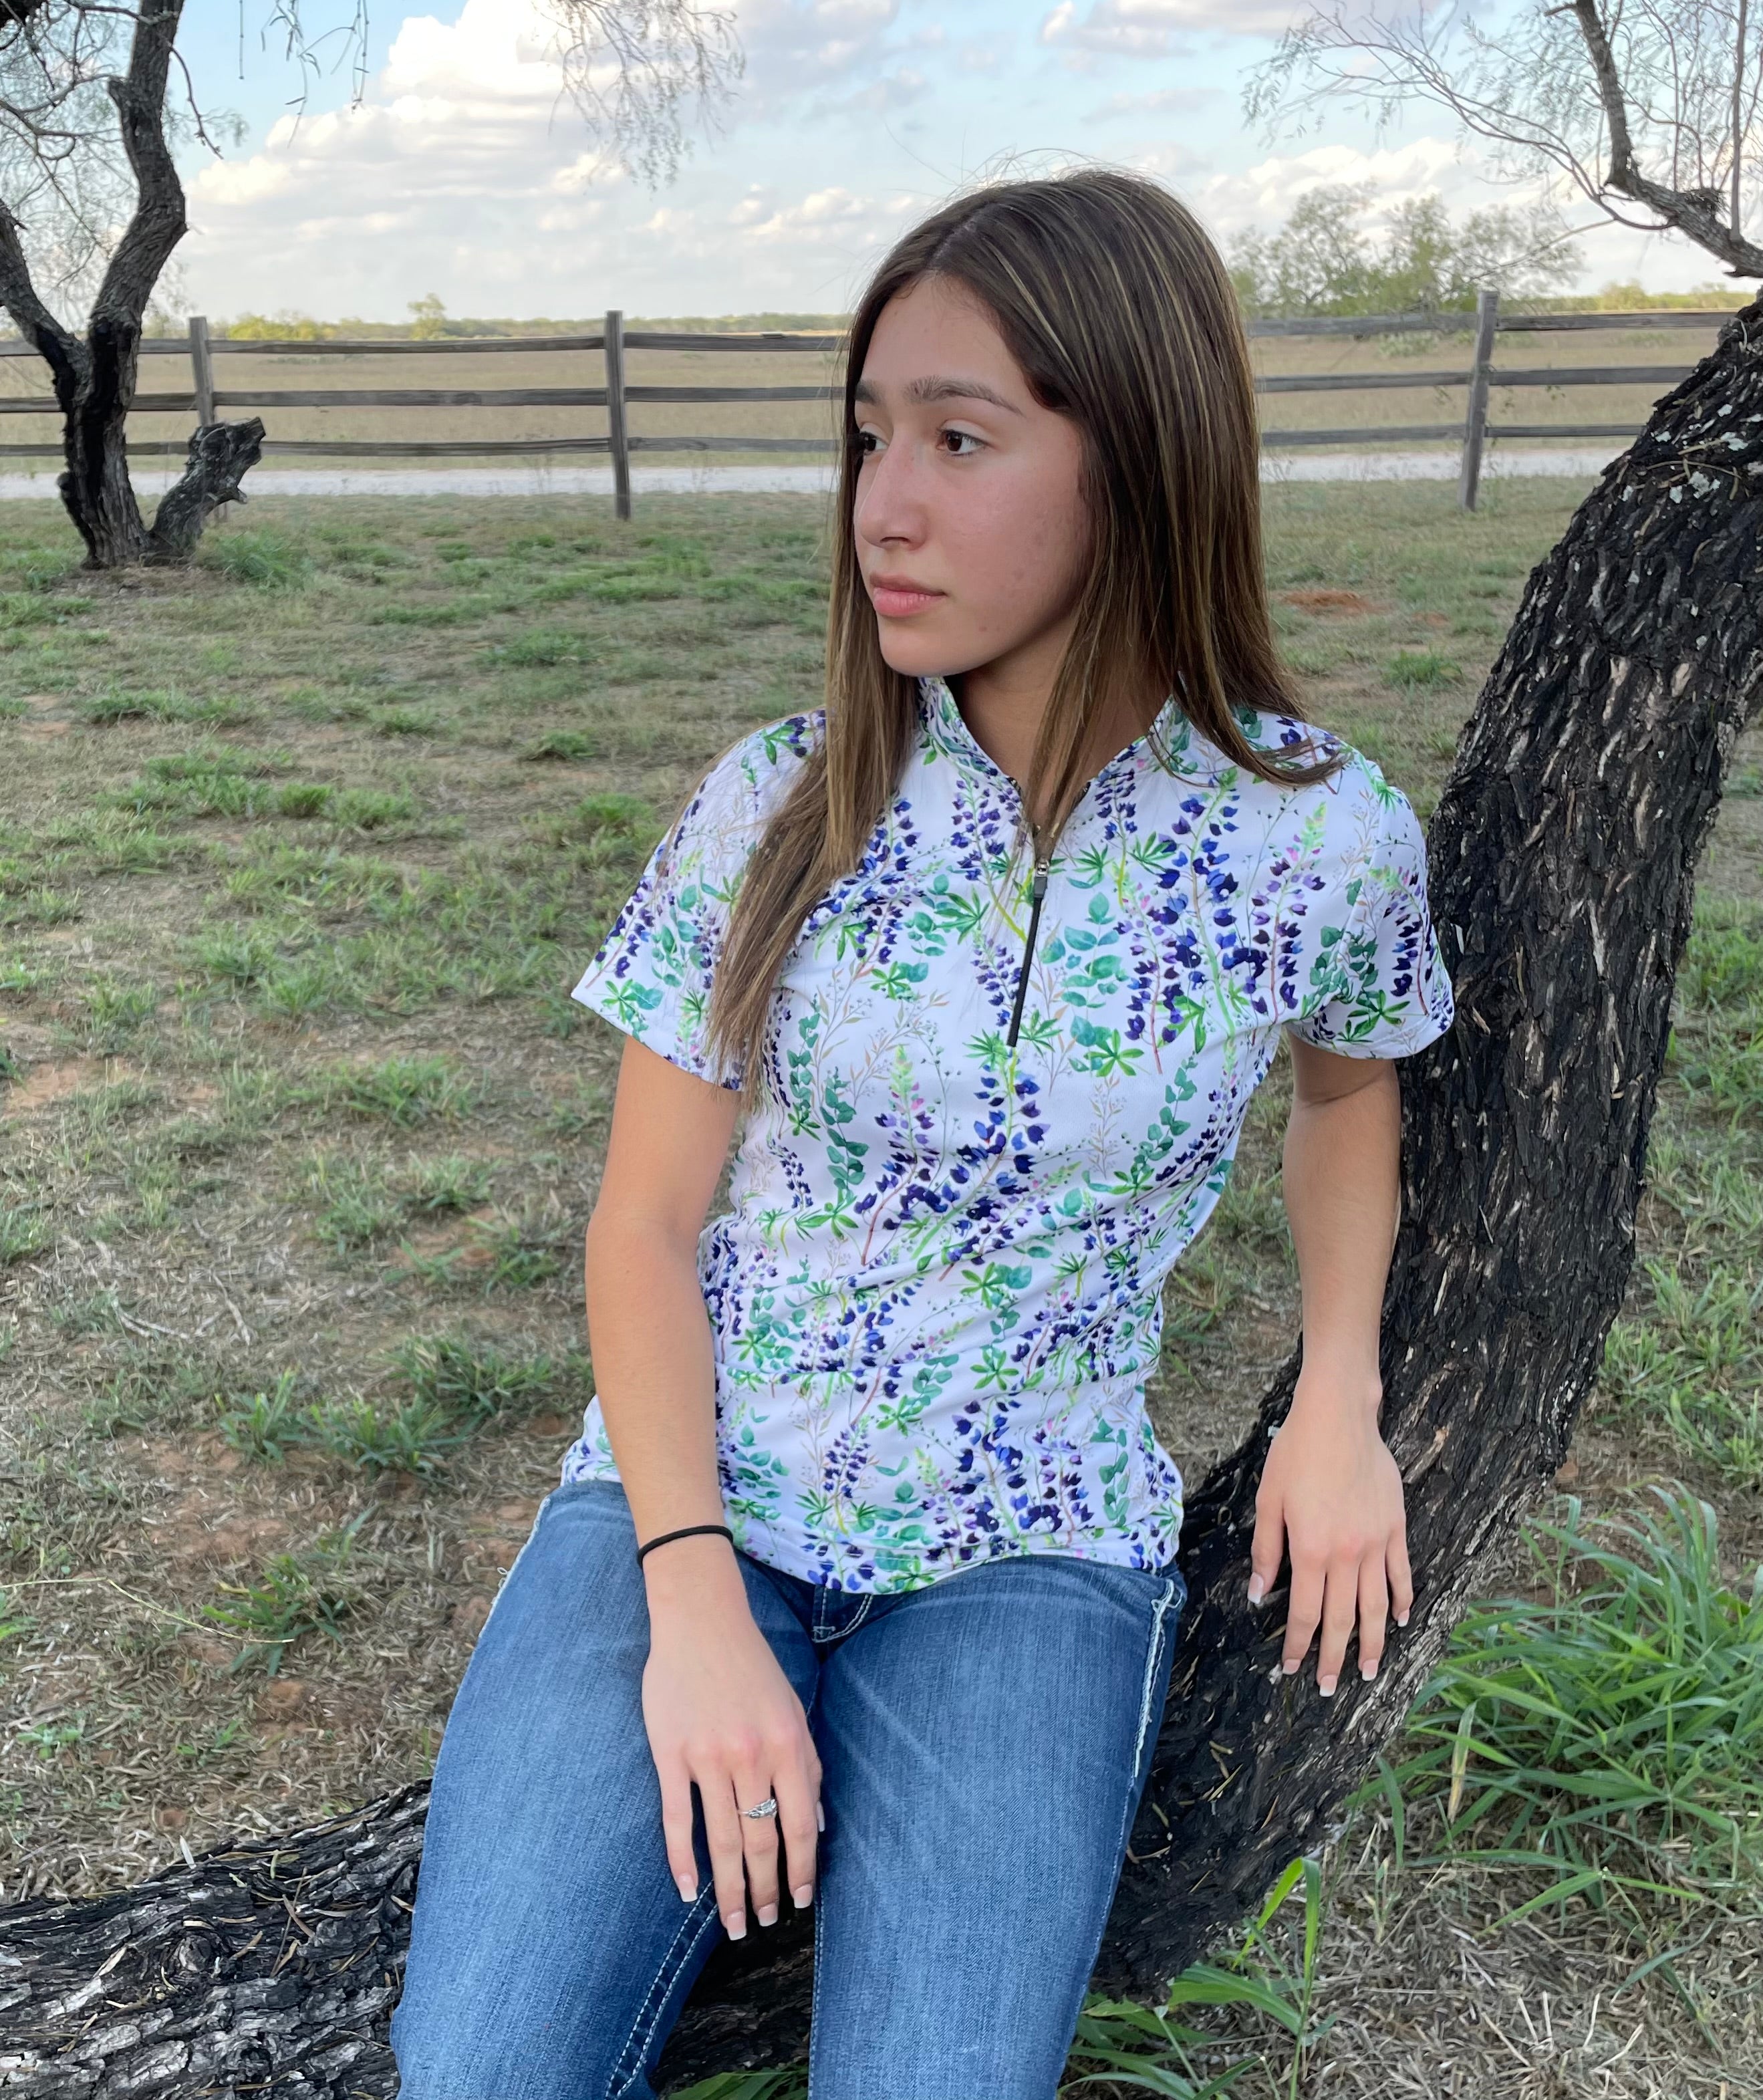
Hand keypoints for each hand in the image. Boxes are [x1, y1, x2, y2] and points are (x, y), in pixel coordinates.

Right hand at [640, 1541, 821, 1938]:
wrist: (701, 1622)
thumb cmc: (751, 1666)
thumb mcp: (793, 1709)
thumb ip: (808, 1766)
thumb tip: (817, 1825)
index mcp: (788, 1745)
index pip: (801, 1825)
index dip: (802, 1870)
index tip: (799, 1902)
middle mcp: (752, 1755)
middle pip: (761, 1841)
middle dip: (764, 1890)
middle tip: (761, 1924)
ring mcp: (708, 1756)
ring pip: (723, 1839)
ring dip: (729, 1888)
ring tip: (731, 1923)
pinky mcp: (670, 1753)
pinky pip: (677, 1817)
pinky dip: (682, 1858)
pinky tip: (688, 1888)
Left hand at [1247, 1375, 1412, 1695]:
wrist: (1338, 1417)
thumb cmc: (1296, 1454)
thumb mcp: (1268, 1501)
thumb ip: (1267, 1552)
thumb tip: (1260, 1595)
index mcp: (1310, 1550)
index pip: (1304, 1612)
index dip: (1297, 1644)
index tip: (1291, 1668)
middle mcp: (1345, 1555)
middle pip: (1342, 1619)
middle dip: (1335, 1658)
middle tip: (1330, 1688)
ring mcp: (1376, 1543)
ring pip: (1376, 1606)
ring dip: (1373, 1643)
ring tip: (1370, 1672)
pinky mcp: (1395, 1527)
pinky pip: (1402, 1573)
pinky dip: (1402, 1600)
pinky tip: (1399, 1621)